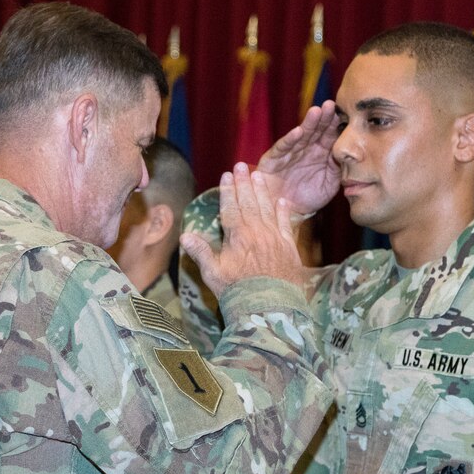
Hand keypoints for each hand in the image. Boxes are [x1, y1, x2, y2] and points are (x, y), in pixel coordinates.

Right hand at [181, 163, 301, 296]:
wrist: (269, 308)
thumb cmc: (237, 292)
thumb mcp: (212, 274)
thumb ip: (200, 252)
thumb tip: (184, 236)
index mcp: (238, 236)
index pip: (231, 207)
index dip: (228, 190)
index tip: (226, 174)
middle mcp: (257, 232)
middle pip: (249, 202)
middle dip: (244, 182)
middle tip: (242, 165)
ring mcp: (274, 238)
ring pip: (267, 208)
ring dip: (262, 190)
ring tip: (259, 174)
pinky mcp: (288, 247)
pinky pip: (285, 223)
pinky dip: (283, 210)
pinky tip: (281, 200)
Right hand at [257, 100, 340, 214]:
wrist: (286, 213)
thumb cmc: (308, 199)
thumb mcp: (329, 185)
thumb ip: (338, 170)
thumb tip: (350, 155)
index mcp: (320, 154)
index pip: (329, 136)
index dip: (336, 126)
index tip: (346, 115)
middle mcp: (305, 150)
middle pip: (316, 131)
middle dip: (323, 118)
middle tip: (331, 105)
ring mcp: (289, 154)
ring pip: (300, 136)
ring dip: (308, 124)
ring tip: (316, 112)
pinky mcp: (273, 160)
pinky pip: (282, 149)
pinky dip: (290, 140)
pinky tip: (298, 132)